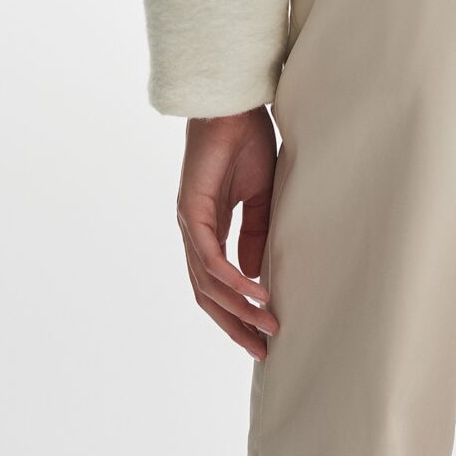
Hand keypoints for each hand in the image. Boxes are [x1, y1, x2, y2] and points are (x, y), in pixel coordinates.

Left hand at [177, 109, 280, 358]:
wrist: (234, 107)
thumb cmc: (246, 144)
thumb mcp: (261, 199)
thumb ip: (256, 236)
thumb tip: (257, 277)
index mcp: (208, 230)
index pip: (216, 284)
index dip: (237, 312)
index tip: (263, 334)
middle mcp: (194, 232)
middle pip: (207, 295)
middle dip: (234, 324)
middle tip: (262, 349)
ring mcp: (190, 223)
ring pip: (208, 283)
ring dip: (237, 309)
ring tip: (266, 325)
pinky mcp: (191, 211)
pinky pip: (210, 258)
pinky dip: (232, 280)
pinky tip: (255, 294)